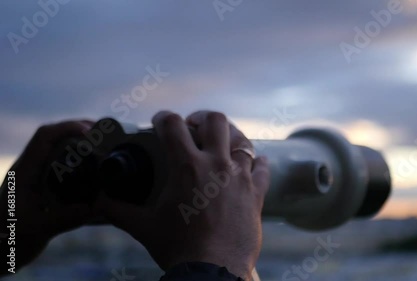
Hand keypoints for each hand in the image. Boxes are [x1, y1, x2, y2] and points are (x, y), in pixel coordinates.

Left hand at [0, 120, 93, 273]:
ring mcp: (33, 177)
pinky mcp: (39, 187)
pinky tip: (92, 168)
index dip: (68, 128)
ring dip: (78, 142)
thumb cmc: (9, 240)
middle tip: (104, 134)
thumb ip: (65, 218)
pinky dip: (77, 159)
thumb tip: (98, 206)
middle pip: (52, 137)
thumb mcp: (38, 230)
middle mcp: (28, 169)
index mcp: (24, 172)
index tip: (91, 132)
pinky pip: (59, 163)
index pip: (44, 137)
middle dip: (78, 130)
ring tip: (102, 145)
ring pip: (56, 148)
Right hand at [97, 110, 269, 279]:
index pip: (172, 125)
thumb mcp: (143, 227)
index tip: (159, 122)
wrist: (213, 272)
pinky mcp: (256, 194)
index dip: (162, 118)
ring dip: (231, 136)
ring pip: (242, 140)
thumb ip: (118, 210)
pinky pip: (262, 169)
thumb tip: (98, 201)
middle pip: (216, 121)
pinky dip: (258, 163)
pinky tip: (254, 163)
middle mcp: (216, 164)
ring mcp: (240, 178)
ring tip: (221, 142)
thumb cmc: (177, 249)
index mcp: (186, 166)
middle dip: (202, 117)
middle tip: (193, 126)